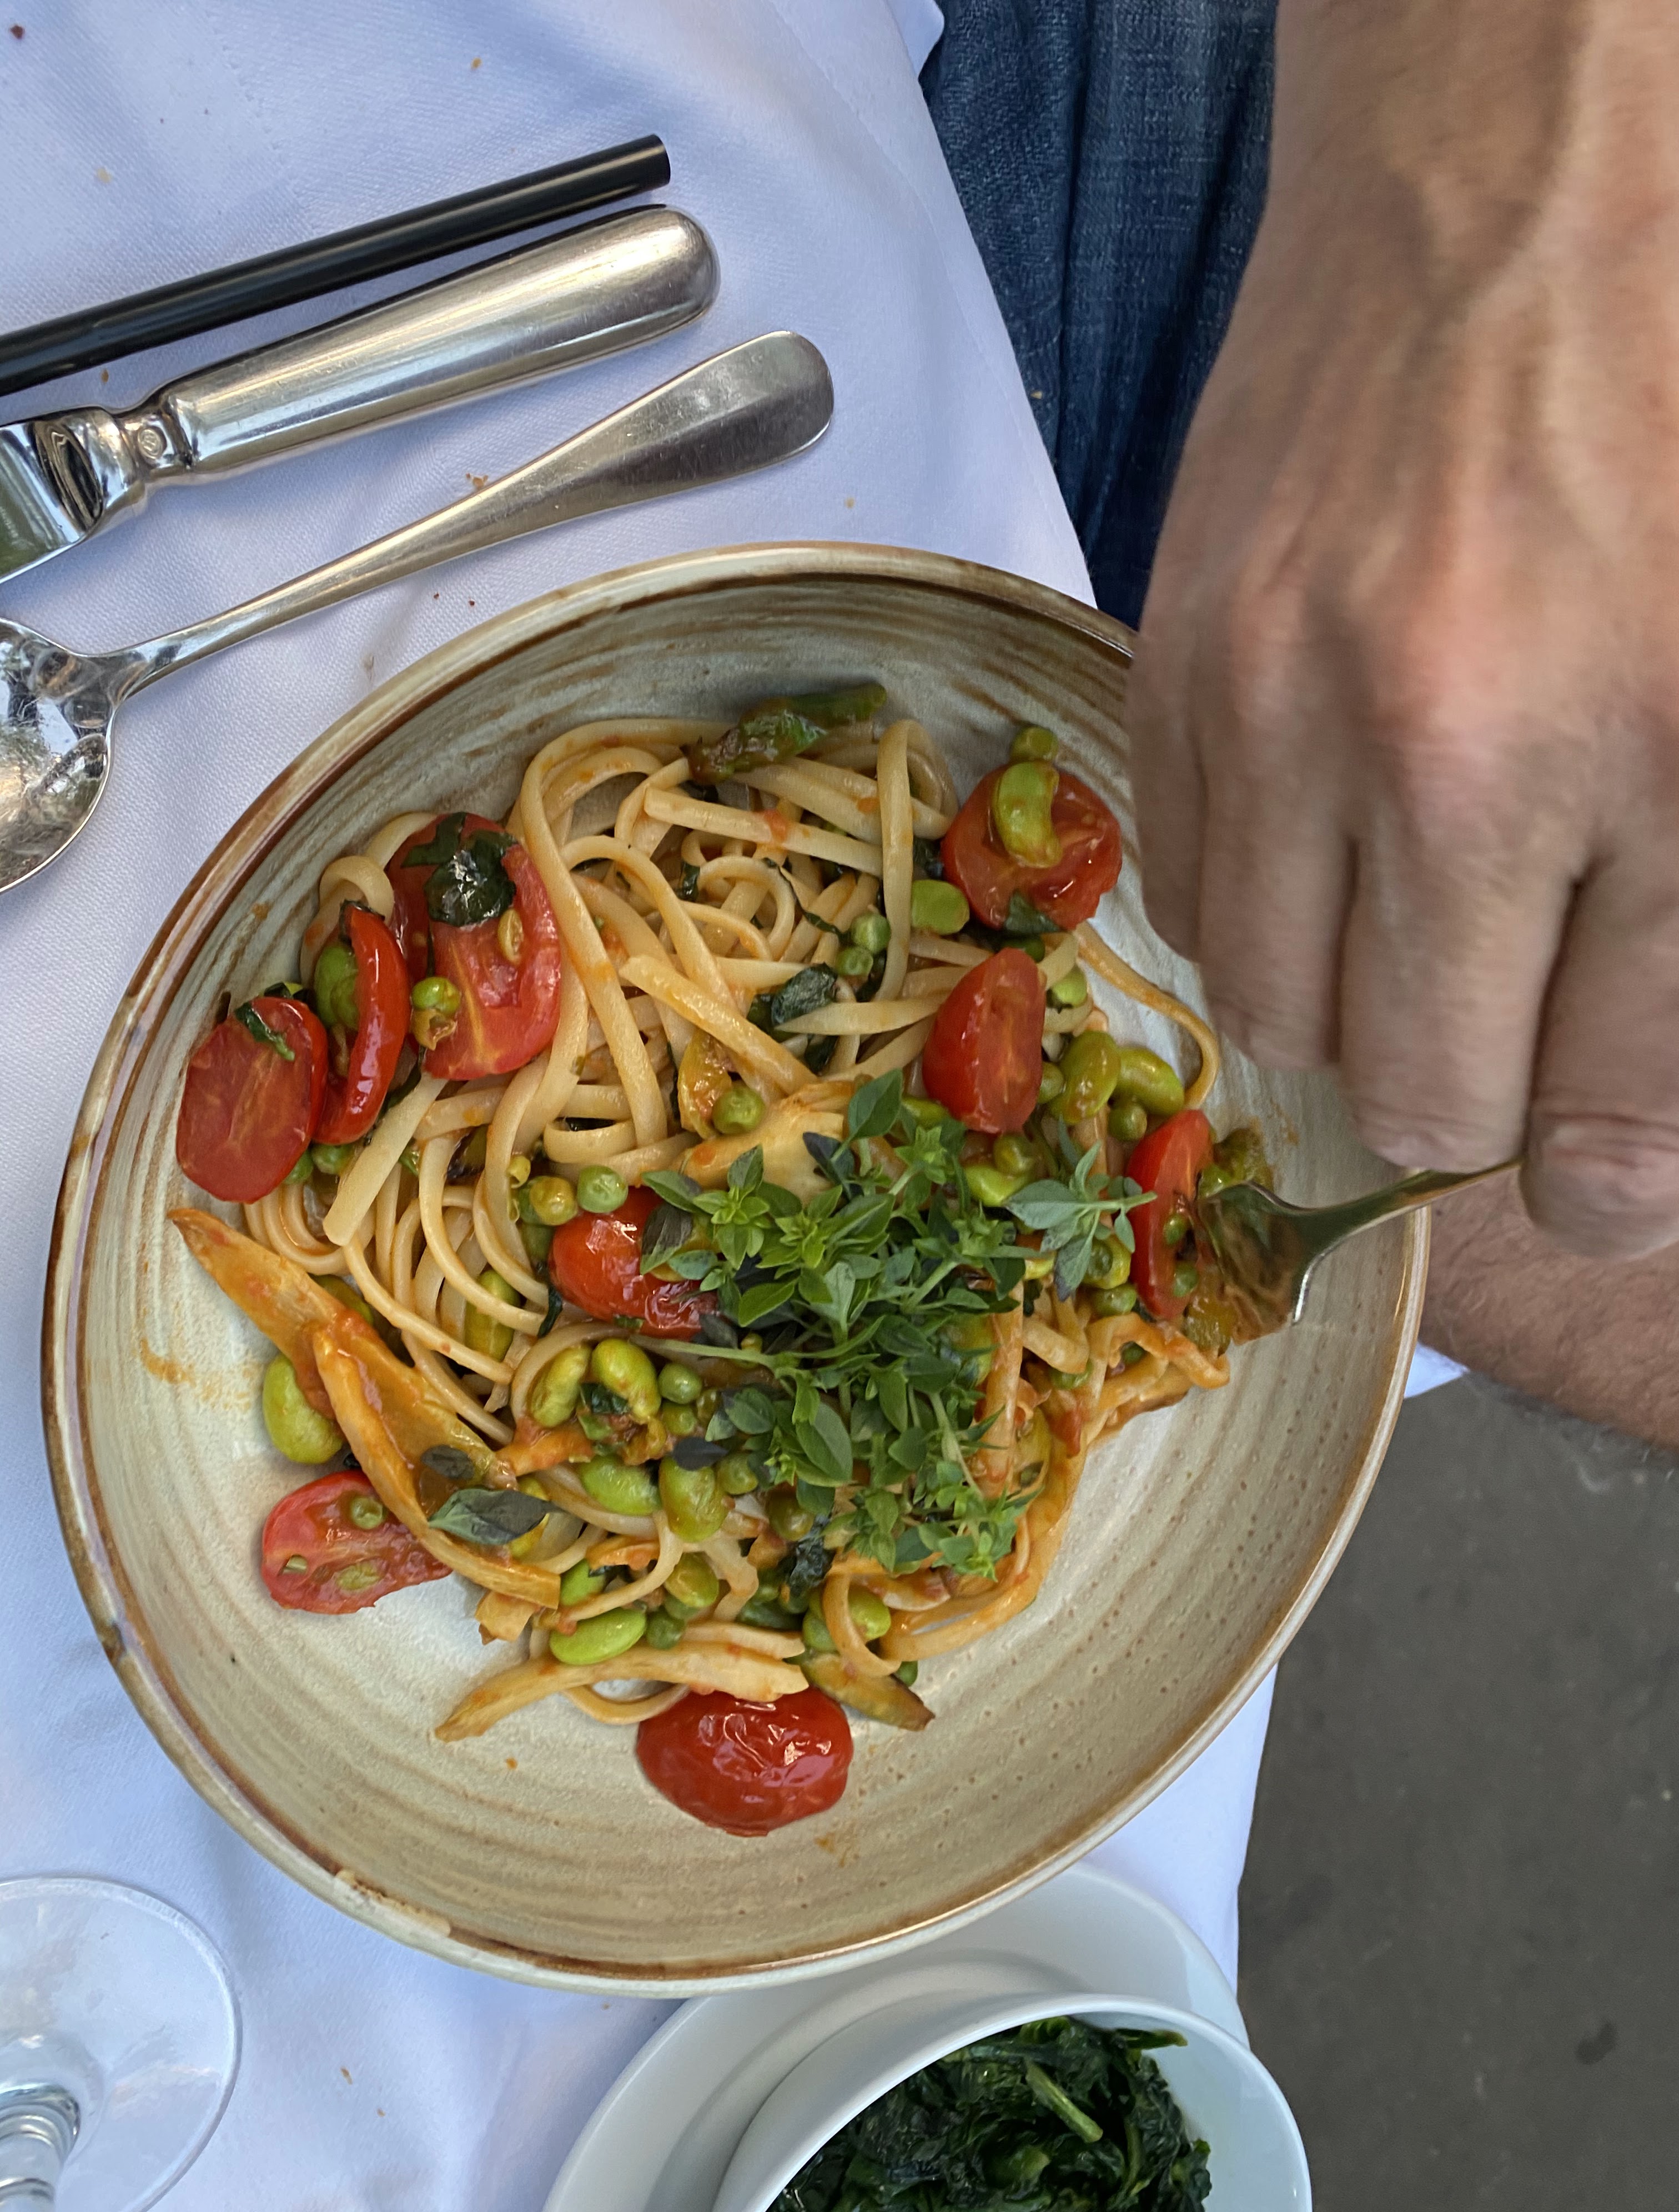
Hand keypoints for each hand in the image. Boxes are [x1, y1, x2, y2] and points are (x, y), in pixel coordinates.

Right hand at [1128, 0, 1678, 1257]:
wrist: (1517, 180)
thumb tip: (1600, 1187)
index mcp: (1616, 758)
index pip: (1561, 1118)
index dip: (1576, 1158)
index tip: (1575, 1136)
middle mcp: (1423, 744)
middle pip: (1392, 1090)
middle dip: (1455, 1088)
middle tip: (1498, 1000)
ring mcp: (1268, 698)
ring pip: (1263, 1009)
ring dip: (1341, 1001)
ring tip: (1406, 907)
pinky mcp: (1170, 655)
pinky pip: (1177, 889)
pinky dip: (1252, 904)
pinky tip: (1320, 829)